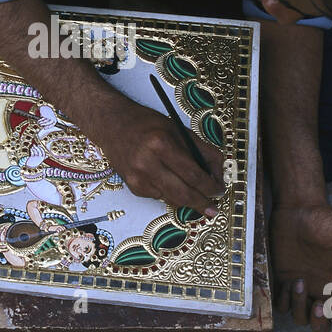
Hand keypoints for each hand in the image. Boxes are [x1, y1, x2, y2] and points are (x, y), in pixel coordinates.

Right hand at [89, 96, 224, 215]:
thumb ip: (202, 150)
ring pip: (171, 199)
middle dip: (201, 202)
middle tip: (213, 207)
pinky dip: (169, 192)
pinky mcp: (132, 186)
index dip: (210, 186)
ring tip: (196, 195)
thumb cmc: (146, 124)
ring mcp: (137, 177)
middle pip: (182, 193)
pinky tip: (169, 180)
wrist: (111, 124)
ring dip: (187, 199)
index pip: (193, 174)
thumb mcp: (178, 129)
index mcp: (161, 144)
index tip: (219, 189)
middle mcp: (147, 163)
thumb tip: (219, 172)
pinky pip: (159, 196)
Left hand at [271, 203, 331, 331]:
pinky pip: (282, 307)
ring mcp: (302, 289)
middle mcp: (322, 292)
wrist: (300, 209)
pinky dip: (285, 301)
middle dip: (320, 323)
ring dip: (301, 308)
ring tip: (300, 282)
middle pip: (322, 327)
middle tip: (318, 303)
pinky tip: (289, 281)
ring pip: (301, 320)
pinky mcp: (283, 282)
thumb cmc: (331, 222)